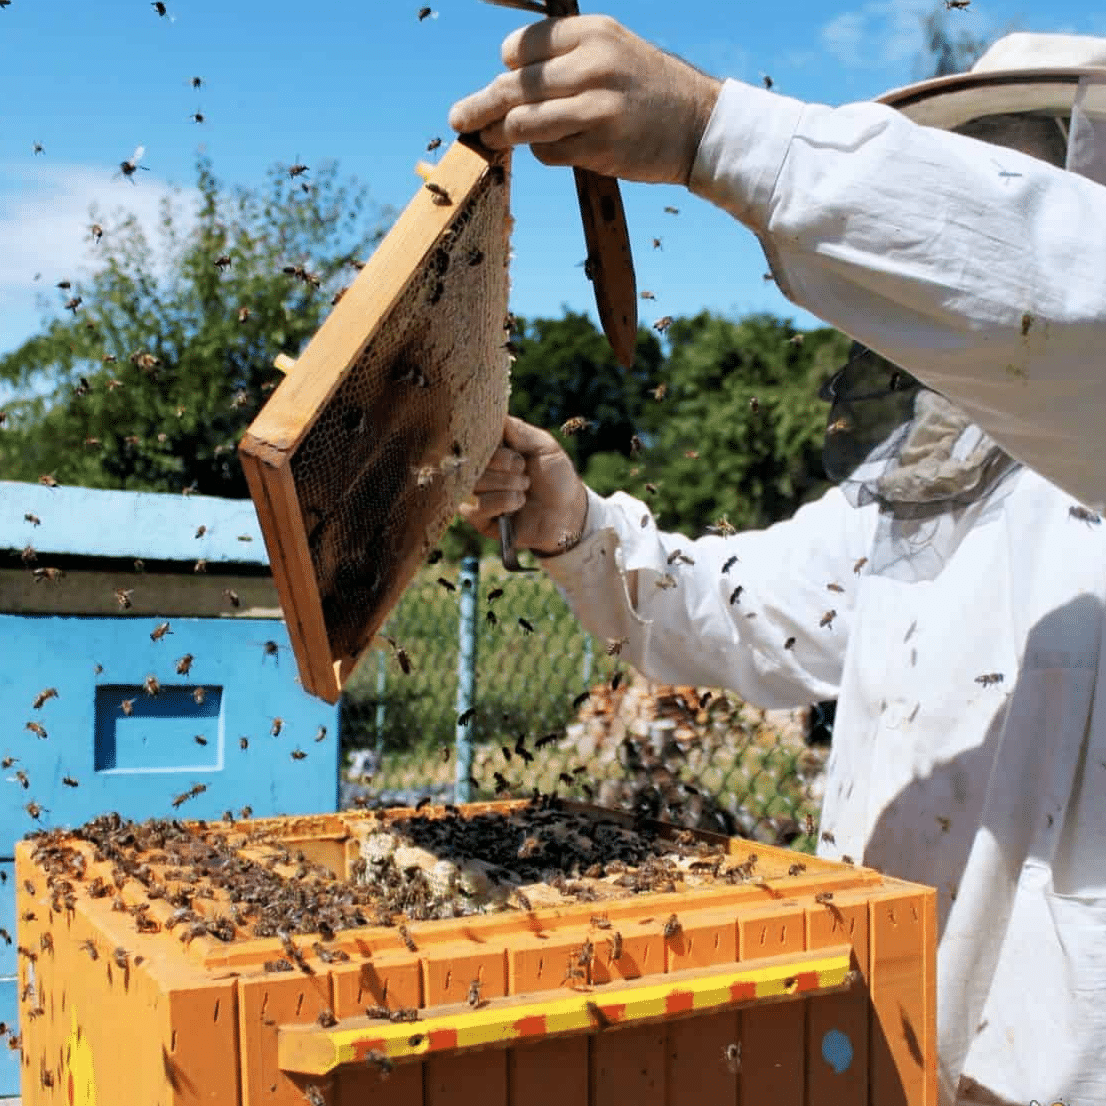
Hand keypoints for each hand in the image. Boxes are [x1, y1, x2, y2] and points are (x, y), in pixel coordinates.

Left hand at [449, 15, 721, 185]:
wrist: (698, 125)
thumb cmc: (646, 91)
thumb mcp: (611, 52)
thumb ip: (563, 60)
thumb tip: (504, 85)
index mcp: (592, 32)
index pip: (520, 48)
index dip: (510, 68)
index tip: (507, 81)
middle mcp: (592, 64)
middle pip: (512, 86)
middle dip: (480, 105)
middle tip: (458, 119)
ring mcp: (596, 106)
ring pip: (522, 122)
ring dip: (501, 135)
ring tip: (489, 140)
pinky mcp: (600, 146)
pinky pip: (547, 151)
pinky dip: (540, 152)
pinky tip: (551, 149)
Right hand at [461, 416, 587, 554]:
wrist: (568, 511)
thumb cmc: (556, 476)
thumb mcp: (543, 445)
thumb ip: (518, 430)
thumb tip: (494, 413)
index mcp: (491, 449)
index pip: (472, 438)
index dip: (490, 444)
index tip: (514, 451)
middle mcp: (478, 469)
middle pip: (470, 461)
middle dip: (504, 466)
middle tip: (524, 471)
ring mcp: (476, 494)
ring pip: (474, 484)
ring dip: (506, 485)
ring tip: (524, 488)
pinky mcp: (478, 519)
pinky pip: (475, 508)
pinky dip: (502, 502)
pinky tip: (518, 503)